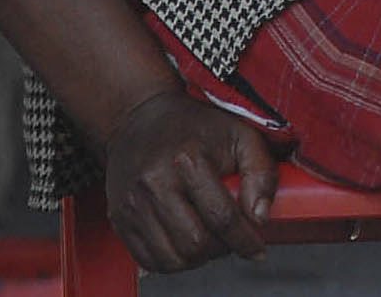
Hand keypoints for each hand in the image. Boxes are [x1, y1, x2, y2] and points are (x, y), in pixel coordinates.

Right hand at [99, 90, 275, 272]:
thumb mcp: (240, 134)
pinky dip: (173, 261)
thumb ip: (261, 172)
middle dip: (221, 249)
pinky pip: (149, 259)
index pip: (221, 216)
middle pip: (195, 243)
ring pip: (171, 258)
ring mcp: (133, 204)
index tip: (257, 248)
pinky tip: (186, 243)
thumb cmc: (194, 126)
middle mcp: (154, 184)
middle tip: (231, 238)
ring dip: (198, 259)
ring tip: (210, 240)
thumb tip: (260, 217)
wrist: (139, 118)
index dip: (244, 239)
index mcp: (187, 159)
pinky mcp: (119, 218)